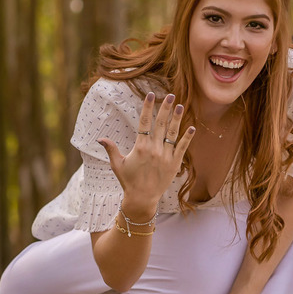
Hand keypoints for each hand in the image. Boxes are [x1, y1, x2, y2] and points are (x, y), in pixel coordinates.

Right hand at [98, 92, 194, 214]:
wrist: (142, 198)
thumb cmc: (128, 181)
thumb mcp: (117, 164)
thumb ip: (111, 149)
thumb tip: (100, 138)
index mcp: (140, 147)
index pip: (144, 122)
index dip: (148, 107)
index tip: (151, 95)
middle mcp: (154, 149)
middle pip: (161, 124)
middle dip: (166, 108)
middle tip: (171, 96)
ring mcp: (166, 156)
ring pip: (172, 133)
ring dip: (177, 119)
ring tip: (181, 106)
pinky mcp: (175, 164)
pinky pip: (182, 148)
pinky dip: (187, 138)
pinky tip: (192, 128)